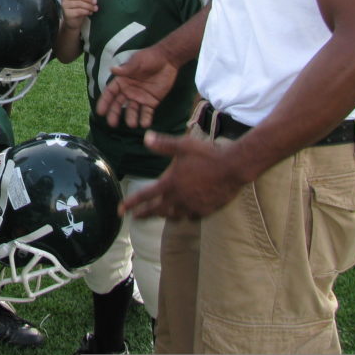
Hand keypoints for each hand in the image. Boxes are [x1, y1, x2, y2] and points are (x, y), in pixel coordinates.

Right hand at [60, 0, 96, 29]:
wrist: (73, 20)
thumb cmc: (79, 7)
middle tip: (95, 2)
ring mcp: (65, 5)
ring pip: (79, 3)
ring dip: (89, 6)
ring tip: (95, 8)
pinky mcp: (67, 13)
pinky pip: (78, 11)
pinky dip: (86, 11)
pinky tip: (89, 13)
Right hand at [95, 44, 177, 127]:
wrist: (168, 60)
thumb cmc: (149, 58)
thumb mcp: (137, 61)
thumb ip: (126, 69)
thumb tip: (112, 69)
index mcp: (122, 81)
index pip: (110, 93)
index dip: (104, 102)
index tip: (100, 112)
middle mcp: (128, 91)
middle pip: (118, 104)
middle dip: (114, 114)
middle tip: (112, 124)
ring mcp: (140, 97)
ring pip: (132, 110)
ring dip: (131, 118)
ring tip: (132, 124)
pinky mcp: (152, 101)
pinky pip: (147, 112)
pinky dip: (145, 118)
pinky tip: (145, 124)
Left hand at [121, 131, 245, 218]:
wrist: (233, 167)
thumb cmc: (207, 154)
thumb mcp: (182, 145)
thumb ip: (163, 144)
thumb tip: (145, 138)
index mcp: (170, 183)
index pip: (145, 196)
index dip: (131, 203)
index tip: (121, 210)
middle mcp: (179, 198)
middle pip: (158, 210)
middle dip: (145, 214)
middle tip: (136, 217)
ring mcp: (193, 206)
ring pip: (175, 215)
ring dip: (165, 215)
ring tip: (160, 214)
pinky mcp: (206, 210)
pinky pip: (192, 216)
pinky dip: (185, 215)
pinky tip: (185, 213)